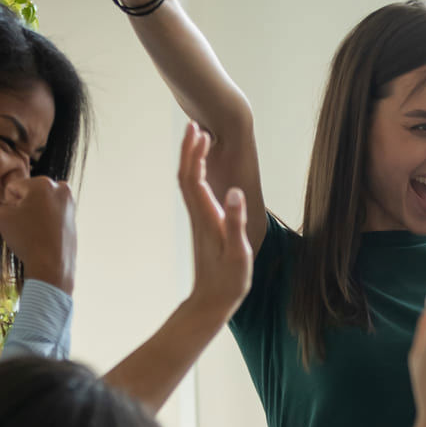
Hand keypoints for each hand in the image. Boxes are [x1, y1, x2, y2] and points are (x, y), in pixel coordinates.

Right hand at [0, 176, 76, 292]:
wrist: (51, 265)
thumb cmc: (27, 240)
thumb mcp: (2, 216)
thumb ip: (2, 203)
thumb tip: (12, 205)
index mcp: (43, 183)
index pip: (14, 187)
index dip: (9, 203)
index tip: (16, 218)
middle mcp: (61, 188)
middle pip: (30, 192)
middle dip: (24, 205)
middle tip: (26, 225)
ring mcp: (69, 203)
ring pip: (41, 203)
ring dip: (35, 212)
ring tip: (36, 230)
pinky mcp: (73, 217)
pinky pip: (51, 214)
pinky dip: (45, 221)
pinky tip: (44, 234)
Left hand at [178, 122, 251, 320]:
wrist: (210, 302)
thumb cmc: (228, 281)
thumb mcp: (238, 253)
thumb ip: (235, 222)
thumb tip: (235, 192)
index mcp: (206, 217)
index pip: (195, 179)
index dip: (196, 155)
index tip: (202, 132)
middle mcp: (198, 215)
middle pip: (187, 175)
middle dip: (190, 149)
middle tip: (195, 124)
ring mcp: (198, 219)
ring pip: (188, 182)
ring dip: (190, 159)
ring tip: (197, 138)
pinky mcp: (201, 225)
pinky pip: (194, 192)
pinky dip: (195, 173)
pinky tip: (202, 168)